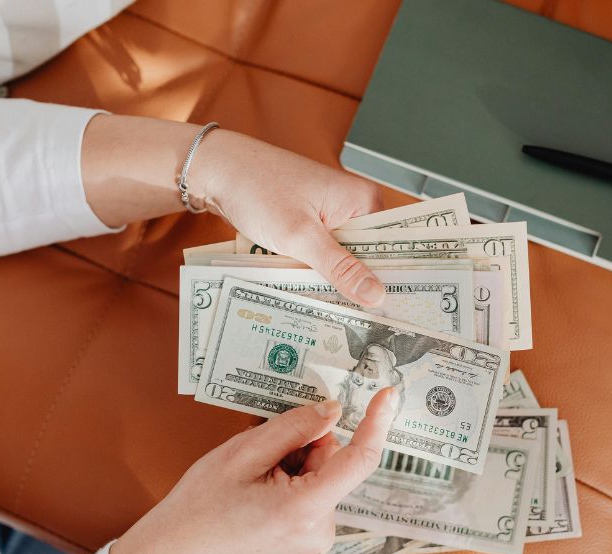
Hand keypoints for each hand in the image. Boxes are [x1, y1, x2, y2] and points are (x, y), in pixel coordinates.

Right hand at [110, 388, 397, 553]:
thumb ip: (294, 428)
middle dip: (305, 445)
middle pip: (333, 462)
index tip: (388, 393)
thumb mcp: (242, 453)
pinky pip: (314, 492)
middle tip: (260, 451)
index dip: (376, 423)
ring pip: (323, 475)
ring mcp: (317, 539)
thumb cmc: (201, 504)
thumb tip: (333, 411)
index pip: (358, 460)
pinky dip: (293, 480)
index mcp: (304, 508)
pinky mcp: (310, 540)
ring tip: (253, 477)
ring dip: (294, 463)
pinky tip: (259, 489)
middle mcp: (320, 529)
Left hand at [191, 129, 386, 306]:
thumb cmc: (257, 189)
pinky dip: (317, 271)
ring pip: (344, 259)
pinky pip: (324, 254)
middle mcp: (353, 206)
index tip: (393, 315)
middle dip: (361, 286)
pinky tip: (313, 293)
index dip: (391, 280)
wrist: (217, 170)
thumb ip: (340, 267)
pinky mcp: (311, 223)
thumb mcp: (300, 235)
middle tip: (364, 324)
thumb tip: (376, 295)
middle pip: (369, 256)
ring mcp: (331, 214)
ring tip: (339, 314)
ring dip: (335, 281)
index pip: (392, 247)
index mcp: (364, 200)